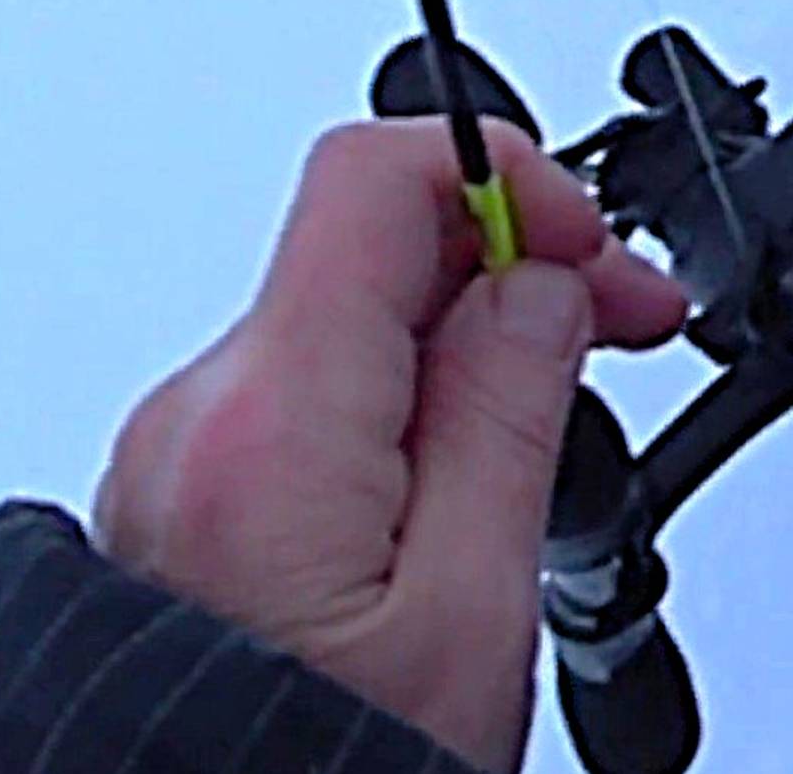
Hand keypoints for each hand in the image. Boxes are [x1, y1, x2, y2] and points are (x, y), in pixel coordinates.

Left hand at [94, 122, 689, 769]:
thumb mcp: (472, 615)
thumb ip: (507, 418)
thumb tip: (538, 286)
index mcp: (267, 425)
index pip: (374, 177)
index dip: (509, 175)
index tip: (594, 248)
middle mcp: (193, 422)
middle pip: (365, 245)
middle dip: (509, 262)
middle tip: (621, 324)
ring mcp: (171, 463)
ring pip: (339, 323)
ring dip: (459, 337)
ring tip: (550, 419)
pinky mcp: (174, 506)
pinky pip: (300, 398)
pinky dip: (396, 401)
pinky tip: (460, 473)